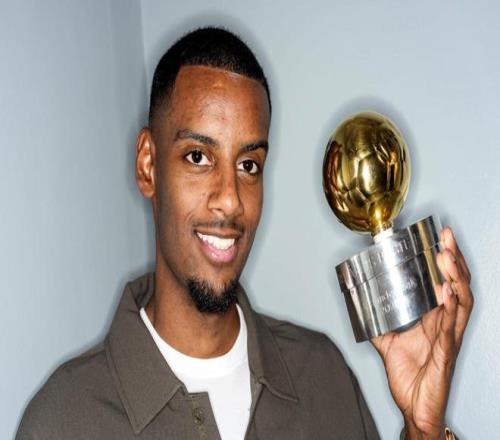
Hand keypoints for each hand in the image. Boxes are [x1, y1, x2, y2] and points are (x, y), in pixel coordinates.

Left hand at [371, 226, 472, 438]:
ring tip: (446, 256)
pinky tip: (447, 291)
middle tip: (447, 236)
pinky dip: (450, 307)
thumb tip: (360, 308)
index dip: (446, 263)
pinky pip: (451, 327)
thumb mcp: (388, 343)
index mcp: (435, 319)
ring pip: (461, 301)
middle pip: (458, 286)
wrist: (415, 408)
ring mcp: (449, 338)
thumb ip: (378, 325)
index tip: (440, 239)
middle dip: (454, 260)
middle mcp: (446, 324)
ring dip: (455, 277)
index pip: (446, 284)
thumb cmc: (410, 377)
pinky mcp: (445, 354)